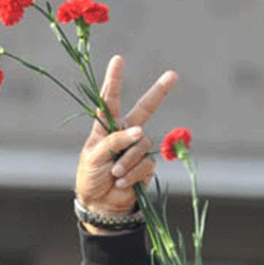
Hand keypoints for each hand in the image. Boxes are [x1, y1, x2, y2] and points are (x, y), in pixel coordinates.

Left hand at [74, 55, 177, 220]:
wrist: (100, 204)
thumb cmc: (90, 177)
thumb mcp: (93, 156)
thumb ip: (113, 141)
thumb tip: (139, 132)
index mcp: (106, 127)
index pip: (110, 100)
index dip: (114, 80)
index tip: (118, 60)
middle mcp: (125, 133)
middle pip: (145, 108)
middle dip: (159, 91)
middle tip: (173, 75)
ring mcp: (137, 148)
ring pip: (141, 144)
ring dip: (126, 160)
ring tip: (114, 173)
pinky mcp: (146, 165)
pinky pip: (145, 163)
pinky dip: (132, 173)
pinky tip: (122, 181)